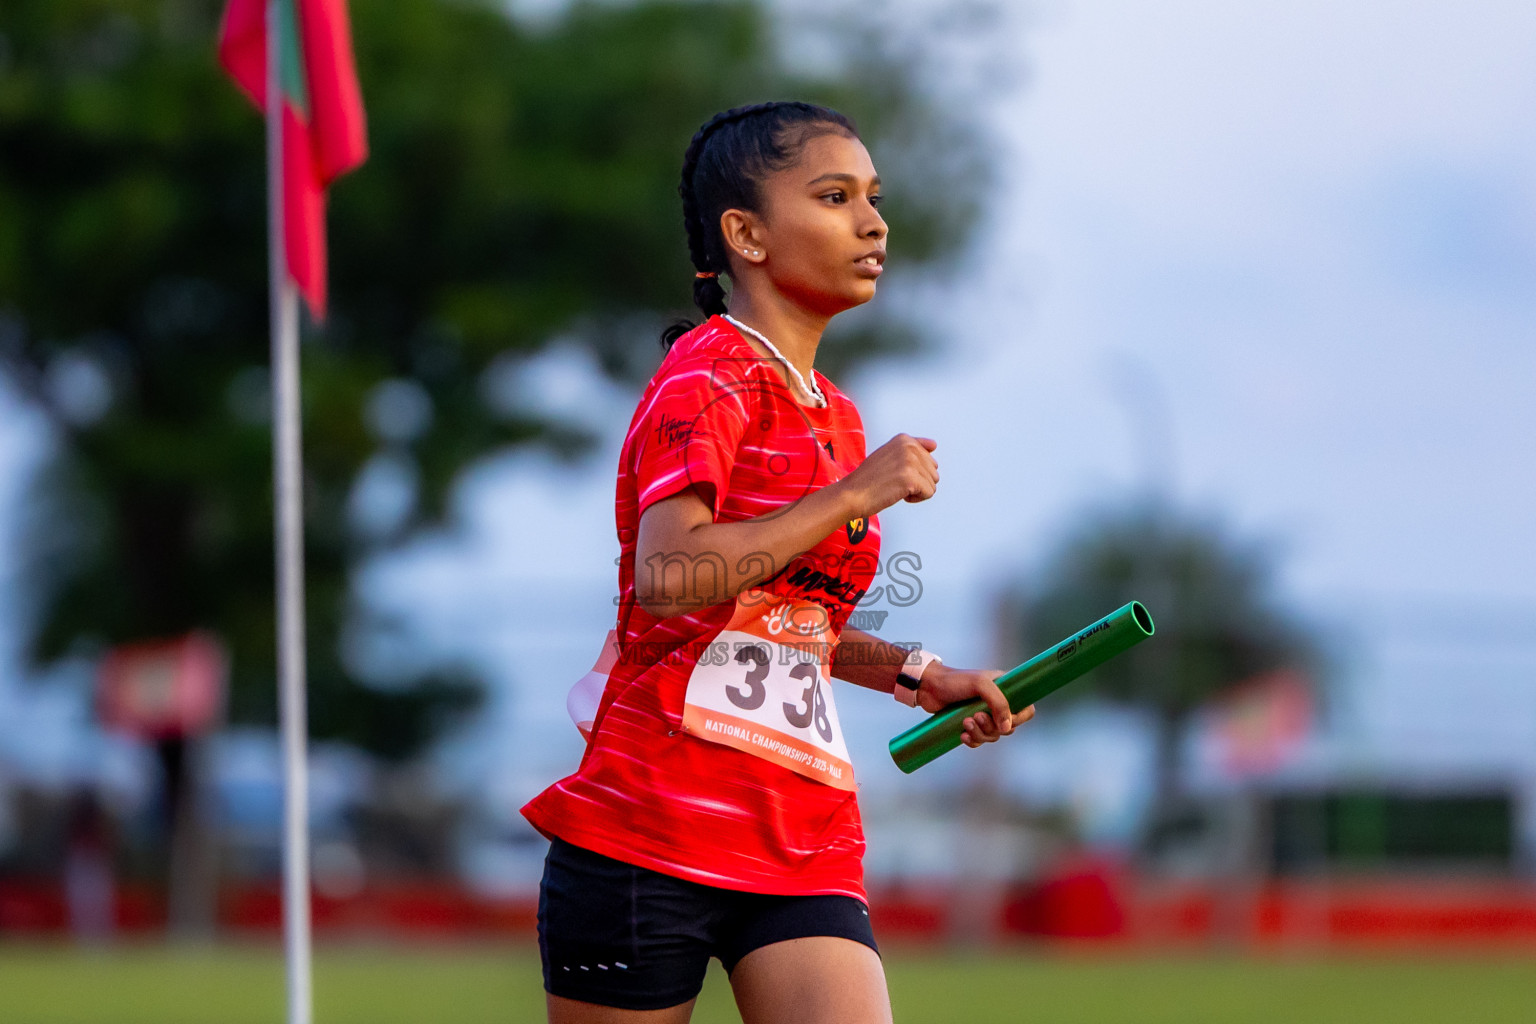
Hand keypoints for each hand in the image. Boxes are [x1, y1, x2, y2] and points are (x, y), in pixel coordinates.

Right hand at [839, 433, 938, 516]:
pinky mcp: (910, 479)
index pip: (929, 457)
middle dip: (918, 481)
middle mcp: (908, 447)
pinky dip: (915, 499)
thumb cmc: (868, 479)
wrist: (852, 494)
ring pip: (932, 483)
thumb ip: (912, 449)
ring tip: (896, 487)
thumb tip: (933, 445)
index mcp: (904, 439)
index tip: (897, 472)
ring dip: (916, 490)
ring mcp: (909, 462)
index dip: (916, 470)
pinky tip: (898, 494)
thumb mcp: (890, 455)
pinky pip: (929, 493)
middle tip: (895, 481)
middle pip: (933, 471)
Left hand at [915, 663, 1035, 747]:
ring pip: (993, 736)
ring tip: (965, 723)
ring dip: (980, 734)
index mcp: (1005, 689)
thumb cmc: (955, 681)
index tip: (1005, 721)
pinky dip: (973, 741)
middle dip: (992, 727)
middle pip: (1008, 728)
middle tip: (975, 717)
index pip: (1026, 709)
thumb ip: (999, 703)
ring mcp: (983, 715)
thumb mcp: (980, 685)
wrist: (928, 687)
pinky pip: (979, 741)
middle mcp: (997, 703)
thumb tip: (1007, 728)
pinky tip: (962, 735)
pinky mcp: (970, 724)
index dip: (1019, 719)